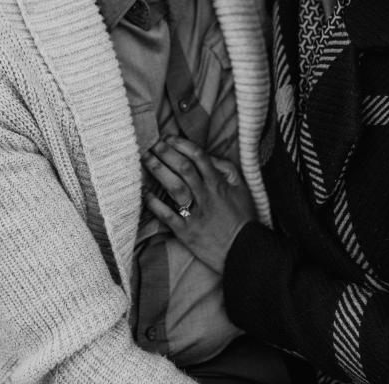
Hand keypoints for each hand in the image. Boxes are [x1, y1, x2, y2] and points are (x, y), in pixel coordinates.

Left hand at [142, 136, 255, 273]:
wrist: (243, 250)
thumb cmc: (242, 218)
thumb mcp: (241, 189)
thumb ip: (226, 170)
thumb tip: (208, 156)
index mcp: (218, 184)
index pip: (199, 157)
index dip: (182, 144)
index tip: (169, 138)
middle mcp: (206, 196)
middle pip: (183, 169)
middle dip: (166, 153)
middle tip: (153, 145)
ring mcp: (195, 214)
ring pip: (174, 187)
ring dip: (158, 171)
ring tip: (146, 159)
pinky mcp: (186, 232)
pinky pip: (167, 215)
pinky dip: (154, 204)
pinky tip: (144, 193)